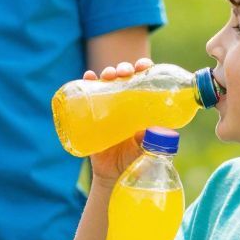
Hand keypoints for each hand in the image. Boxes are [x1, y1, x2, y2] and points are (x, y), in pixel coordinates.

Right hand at [82, 56, 152, 183]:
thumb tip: (152, 130)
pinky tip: (88, 76)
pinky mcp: (92, 113)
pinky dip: (87, 82)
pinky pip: (88, 94)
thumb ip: (150, 141)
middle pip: (125, 77)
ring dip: (108, 72)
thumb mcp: (145, 148)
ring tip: (108, 75)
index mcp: (141, 104)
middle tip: (124, 73)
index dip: (143, 68)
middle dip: (124, 68)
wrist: (112, 173)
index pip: (144, 80)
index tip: (143, 66)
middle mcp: (125, 101)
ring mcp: (107, 106)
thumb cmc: (133, 158)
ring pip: (107, 82)